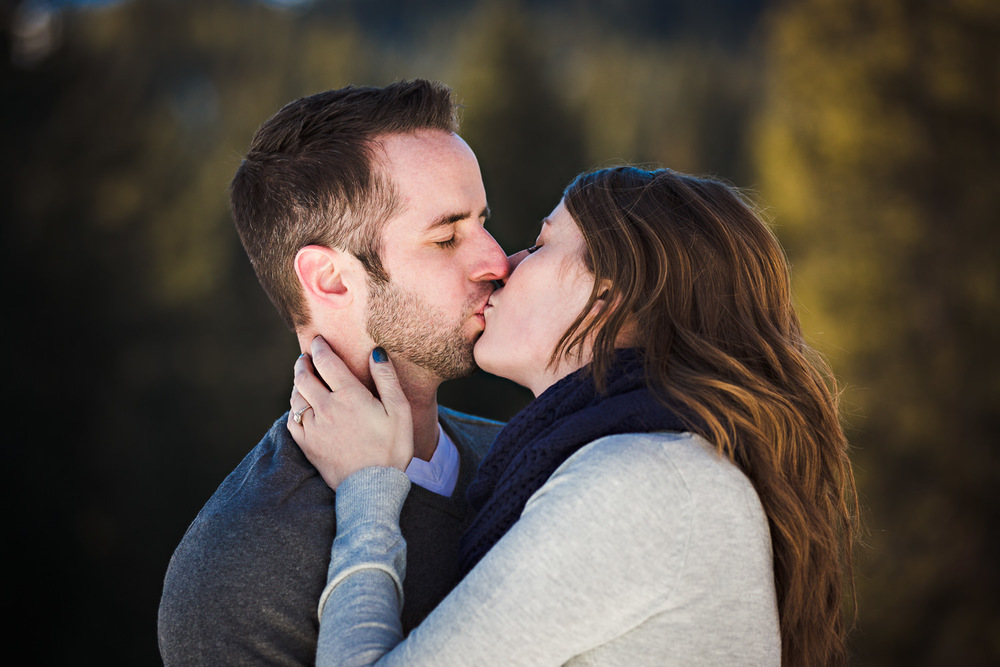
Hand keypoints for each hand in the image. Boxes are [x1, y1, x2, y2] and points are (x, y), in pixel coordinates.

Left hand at [287, 337, 413, 489]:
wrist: (373, 487)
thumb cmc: (392, 448)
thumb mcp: (399, 411)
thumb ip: (386, 379)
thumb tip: (376, 352)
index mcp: (349, 395)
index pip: (326, 361)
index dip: (320, 347)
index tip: (318, 340)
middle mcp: (326, 408)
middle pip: (304, 376)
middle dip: (303, 362)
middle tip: (305, 356)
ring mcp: (313, 427)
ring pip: (296, 397)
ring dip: (297, 383)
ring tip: (302, 378)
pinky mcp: (307, 445)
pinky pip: (292, 420)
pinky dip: (294, 408)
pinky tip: (300, 406)